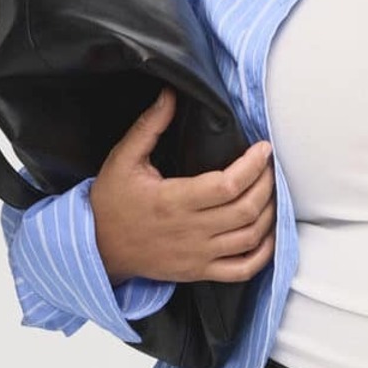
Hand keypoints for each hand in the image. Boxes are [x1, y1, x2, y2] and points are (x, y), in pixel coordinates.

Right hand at [90, 86, 276, 286]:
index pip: (227, 185)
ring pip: (249, 237)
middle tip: (269, 168)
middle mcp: (190, 230)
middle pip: (246, 210)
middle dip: (266, 185)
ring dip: (269, 214)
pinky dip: (262, 255)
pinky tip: (267, 235)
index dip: (253, 166)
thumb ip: (150, 127)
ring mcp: (197, 255)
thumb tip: (169, 95)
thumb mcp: (124, 159)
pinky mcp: (198, 272)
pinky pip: (241, 270)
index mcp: (173, 200)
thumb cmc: (111, 203)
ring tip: (270, 193)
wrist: (97, 248)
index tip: (263, 149)